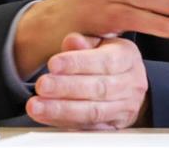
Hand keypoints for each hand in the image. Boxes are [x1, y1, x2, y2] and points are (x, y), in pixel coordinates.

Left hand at [27, 33, 148, 129]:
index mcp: (128, 57)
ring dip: (61, 109)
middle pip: (99, 88)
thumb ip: (85, 42)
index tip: (53, 63)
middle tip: (41, 85)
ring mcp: (125, 107)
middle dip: (66, 87)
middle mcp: (131, 83)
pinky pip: (88, 127)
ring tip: (37, 105)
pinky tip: (45, 116)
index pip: (105, 61)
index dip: (78, 63)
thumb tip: (72, 41)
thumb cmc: (109, 59)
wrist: (129, 85)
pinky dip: (64, 122)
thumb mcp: (101, 43)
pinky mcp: (114, 126)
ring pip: (93, 111)